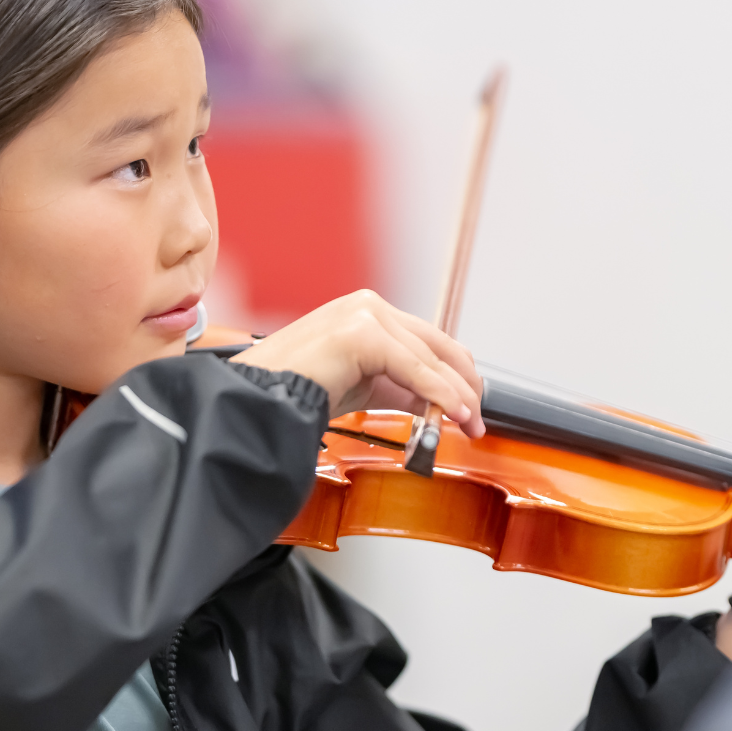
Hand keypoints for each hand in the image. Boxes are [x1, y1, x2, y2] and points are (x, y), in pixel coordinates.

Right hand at [231, 290, 486, 437]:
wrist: (256, 399)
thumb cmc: (292, 394)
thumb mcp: (360, 388)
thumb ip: (398, 388)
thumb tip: (438, 403)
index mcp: (364, 313)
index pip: (427, 341)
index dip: (454, 376)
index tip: (467, 408)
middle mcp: (367, 305)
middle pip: (436, 345)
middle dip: (464, 385)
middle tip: (475, 421)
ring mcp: (364, 313)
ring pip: (429, 357)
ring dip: (455, 395)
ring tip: (466, 424)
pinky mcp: (362, 332)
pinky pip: (414, 367)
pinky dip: (439, 392)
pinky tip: (451, 412)